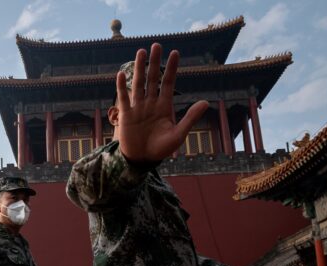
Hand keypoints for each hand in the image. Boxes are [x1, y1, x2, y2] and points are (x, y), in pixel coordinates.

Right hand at [115, 43, 208, 161]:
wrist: (143, 159)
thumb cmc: (161, 149)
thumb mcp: (179, 134)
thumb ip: (190, 118)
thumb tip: (205, 102)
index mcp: (165, 106)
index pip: (168, 83)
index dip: (171, 68)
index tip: (175, 53)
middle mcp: (151, 103)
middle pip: (153, 78)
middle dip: (155, 62)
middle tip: (157, 45)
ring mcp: (138, 108)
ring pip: (139, 84)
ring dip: (139, 68)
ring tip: (141, 52)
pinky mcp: (126, 115)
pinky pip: (124, 99)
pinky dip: (122, 87)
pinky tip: (121, 74)